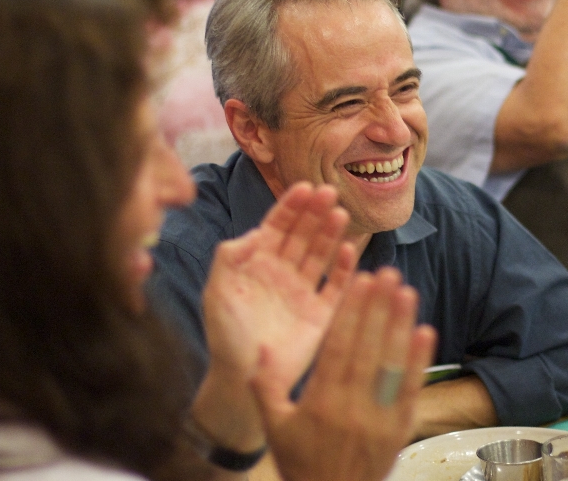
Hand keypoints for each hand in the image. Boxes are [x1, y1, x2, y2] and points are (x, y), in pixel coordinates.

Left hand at [202, 182, 356, 387]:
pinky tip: (350, 251)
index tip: (305, 187)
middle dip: (315, 212)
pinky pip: (337, 286)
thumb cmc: (225, 336)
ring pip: (321, 254)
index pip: (277, 227)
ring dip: (331, 233)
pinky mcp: (321, 314)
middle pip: (303, 234)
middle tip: (330, 192)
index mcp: (258, 264)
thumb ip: (229, 258)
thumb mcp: (216, 292)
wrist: (242, 379)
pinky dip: (345, 268)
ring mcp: (304, 292)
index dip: (291, 207)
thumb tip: (256, 232)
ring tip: (341, 214)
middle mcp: (283, 273)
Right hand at [253, 268, 436, 480]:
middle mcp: (352, 405)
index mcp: (320, 400)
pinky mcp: (400, 428)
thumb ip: (265, 387)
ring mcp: (379, 416)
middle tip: (388, 274)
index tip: (360, 281)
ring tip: (407, 292)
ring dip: (401, 325)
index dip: (350, 311)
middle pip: (368, 347)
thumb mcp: (275, 427)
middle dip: (378, 307)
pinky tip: (425, 333)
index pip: (338, 346)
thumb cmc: (302, 464)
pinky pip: (411, 390)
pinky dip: (419, 361)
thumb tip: (261, 348)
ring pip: (392, 363)